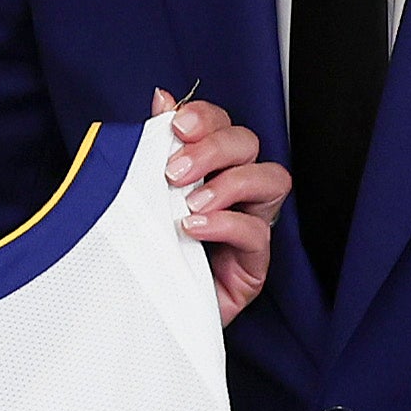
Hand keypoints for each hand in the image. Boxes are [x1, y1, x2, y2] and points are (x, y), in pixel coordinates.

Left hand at [151, 91, 288, 323]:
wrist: (139, 312)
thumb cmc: (145, 252)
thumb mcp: (141, 196)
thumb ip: (153, 148)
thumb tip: (161, 97)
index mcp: (211, 169)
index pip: (224, 126)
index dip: (206, 118)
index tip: (176, 126)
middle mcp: (237, 192)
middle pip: (249, 145)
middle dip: (214, 148)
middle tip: (175, 171)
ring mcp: (250, 225)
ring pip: (271, 180)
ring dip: (228, 183)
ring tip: (189, 204)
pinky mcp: (253, 265)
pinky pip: (257, 234)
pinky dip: (226, 224)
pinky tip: (193, 229)